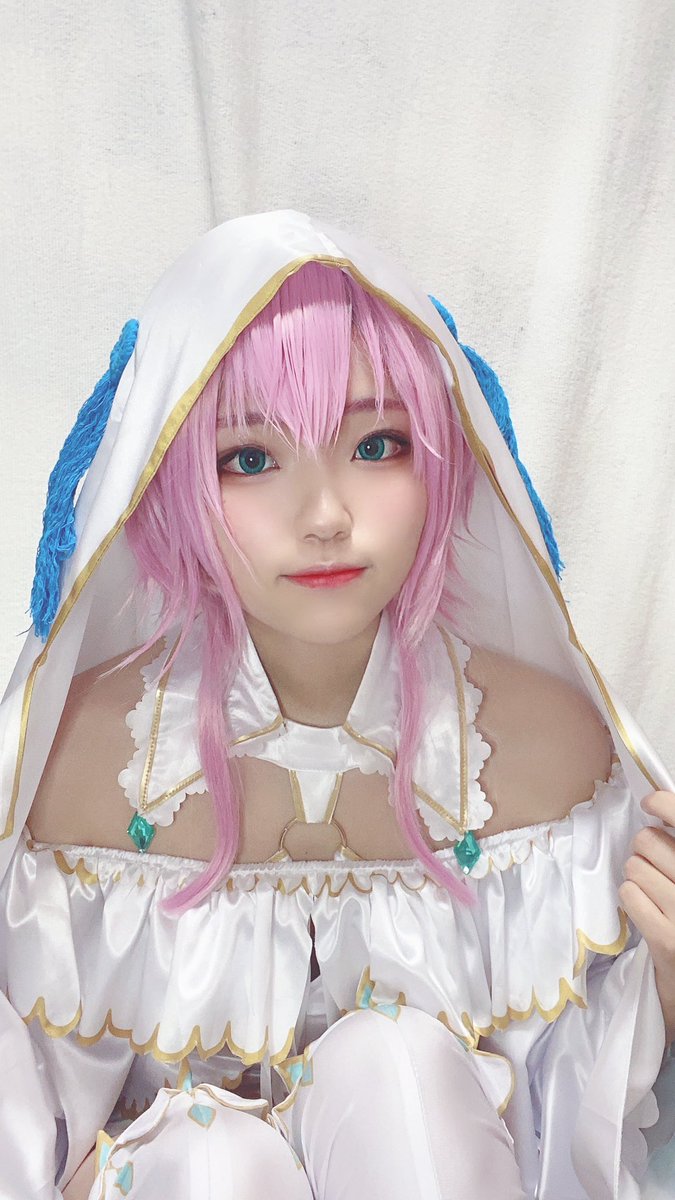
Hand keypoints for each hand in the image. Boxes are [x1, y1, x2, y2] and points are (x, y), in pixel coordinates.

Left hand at [619, 790, 674, 1044]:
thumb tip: (657, 805)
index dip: (665, 804)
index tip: (651, 803)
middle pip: (649, 840)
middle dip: (646, 849)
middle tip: (655, 865)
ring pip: (635, 866)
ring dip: (637, 875)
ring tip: (653, 890)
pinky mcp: (668, 941)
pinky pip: (630, 894)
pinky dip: (633, 898)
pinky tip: (646, 908)